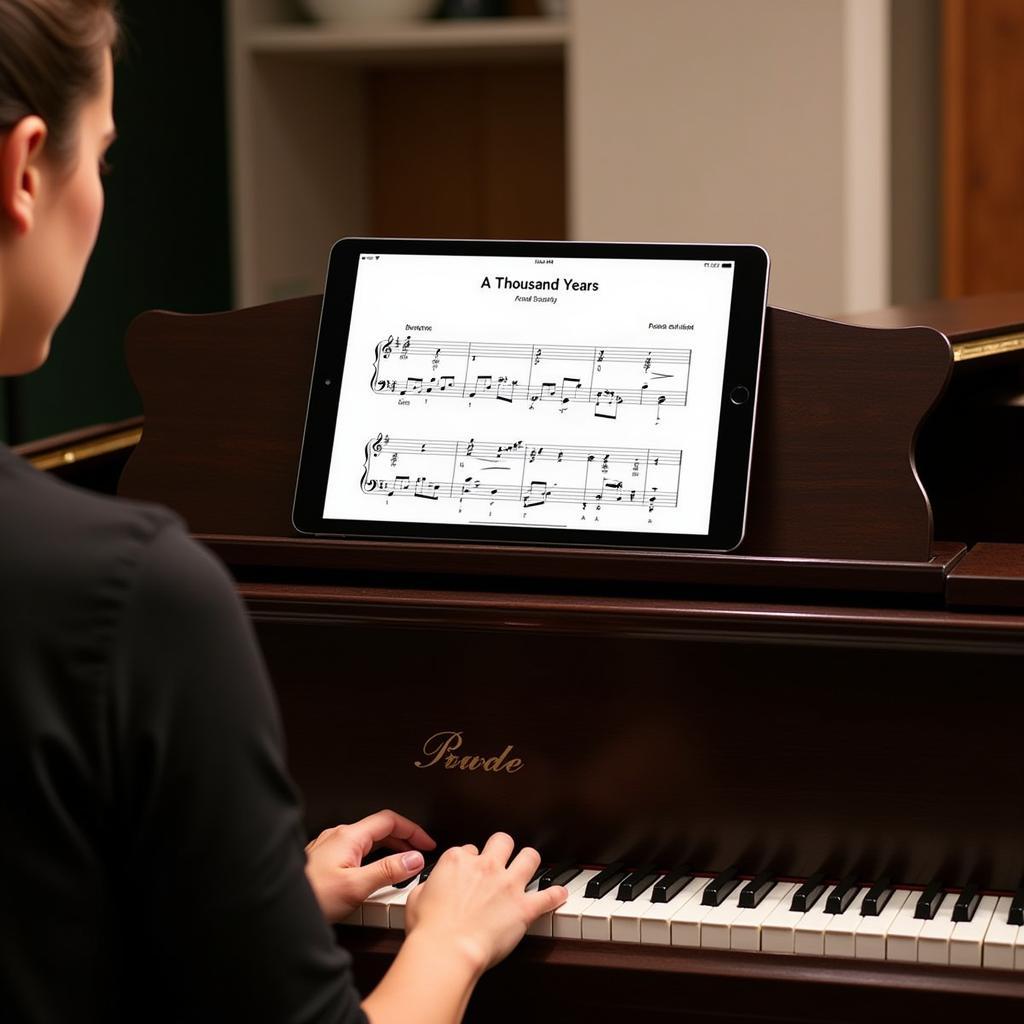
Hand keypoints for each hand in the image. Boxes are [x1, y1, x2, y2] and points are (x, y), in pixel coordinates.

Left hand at [305, 809, 435, 922]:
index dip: (413, 830)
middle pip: (380, 828)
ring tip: (403, 863)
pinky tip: (375, 872)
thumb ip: (388, 871)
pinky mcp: (324, 859)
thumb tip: (414, 859)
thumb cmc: (311, 897)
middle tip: (419, 853)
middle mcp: (339, 835)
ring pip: (367, 840)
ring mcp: (330, 846)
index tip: (427, 843)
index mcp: (349, 836)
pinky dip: (374, 856)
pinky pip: (356, 850)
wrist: (281, 908)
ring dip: (389, 848)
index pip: (390, 821)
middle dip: (403, 839)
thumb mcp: (356, 887)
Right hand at [404, 832, 567, 974]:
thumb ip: (427, 886)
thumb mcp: (415, 899)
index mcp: (458, 861)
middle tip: (502, 858)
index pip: (468, 849)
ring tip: (530, 866)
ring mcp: (507, 885)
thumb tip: (429, 888)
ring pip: (530, 857)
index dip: (470, 860)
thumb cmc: (430, 930)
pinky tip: (559, 894)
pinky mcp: (523, 907)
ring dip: (530, 861)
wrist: (447, 950)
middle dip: (502, 848)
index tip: (470, 871)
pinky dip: (556, 895)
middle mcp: (485, 867)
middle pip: (502, 841)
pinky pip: (548, 896)